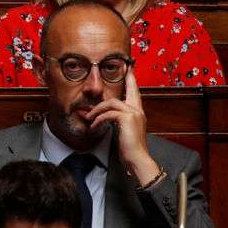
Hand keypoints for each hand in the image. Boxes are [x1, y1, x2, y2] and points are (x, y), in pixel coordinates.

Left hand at [87, 68, 159, 183]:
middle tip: (124, 68)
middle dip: (127, 79)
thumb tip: (106, 115)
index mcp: (138, 113)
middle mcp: (138, 110)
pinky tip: (93, 126)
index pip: (135, 93)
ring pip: (111, 103)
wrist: (137, 159)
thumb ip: (117, 120)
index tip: (130, 69)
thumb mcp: (123, 130)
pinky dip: (98, 119)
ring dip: (97, 110)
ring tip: (89, 118)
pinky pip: (107, 114)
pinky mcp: (127, 118)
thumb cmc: (129, 148)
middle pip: (128, 90)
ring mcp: (134, 113)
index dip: (132, 81)